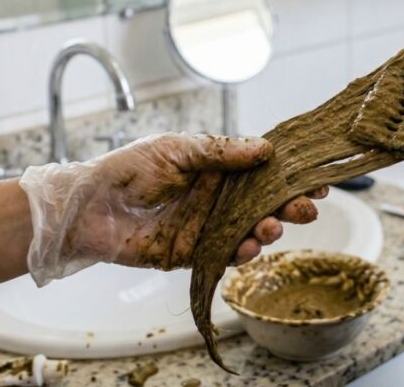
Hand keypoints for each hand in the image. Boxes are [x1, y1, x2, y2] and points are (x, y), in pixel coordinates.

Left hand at [20, 133, 325, 284]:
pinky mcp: (194, 253)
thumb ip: (220, 152)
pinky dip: (243, 253)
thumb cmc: (128, 170)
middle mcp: (218, 197)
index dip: (289, 175)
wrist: (89, 207)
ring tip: (273, 227)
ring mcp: (208, 226)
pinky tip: (251, 246)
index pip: (263, 171)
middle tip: (306, 208)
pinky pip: (227, 255)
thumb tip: (265, 148)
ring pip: (252, 231)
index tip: (315, 178)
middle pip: (265, 203)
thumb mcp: (177, 149)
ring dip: (269, 230)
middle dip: (289, 206)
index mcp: (216, 168)